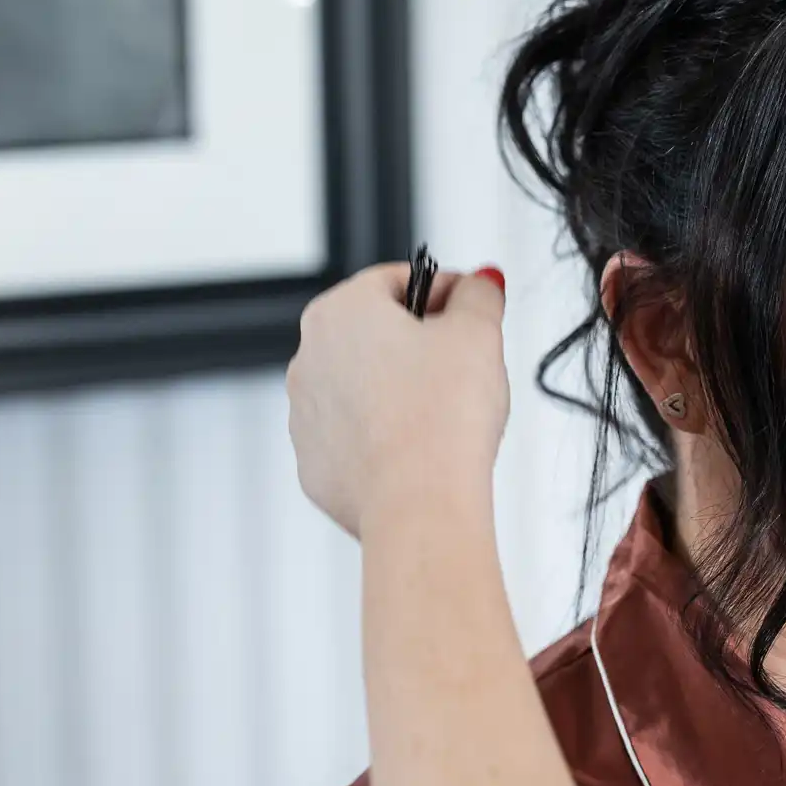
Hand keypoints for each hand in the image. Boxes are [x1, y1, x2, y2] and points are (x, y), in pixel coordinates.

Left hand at [287, 263, 509, 537]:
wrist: (418, 504)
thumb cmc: (444, 415)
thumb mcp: (478, 333)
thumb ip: (480, 294)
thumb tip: (481, 281)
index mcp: (340, 312)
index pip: (399, 280)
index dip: (446, 292)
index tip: (474, 312)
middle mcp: (308, 358)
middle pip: (377, 334)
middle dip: (423, 344)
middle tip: (468, 366)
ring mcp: (305, 415)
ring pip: (366, 387)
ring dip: (403, 391)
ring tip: (448, 415)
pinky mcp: (316, 465)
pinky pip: (358, 437)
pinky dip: (388, 438)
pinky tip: (424, 450)